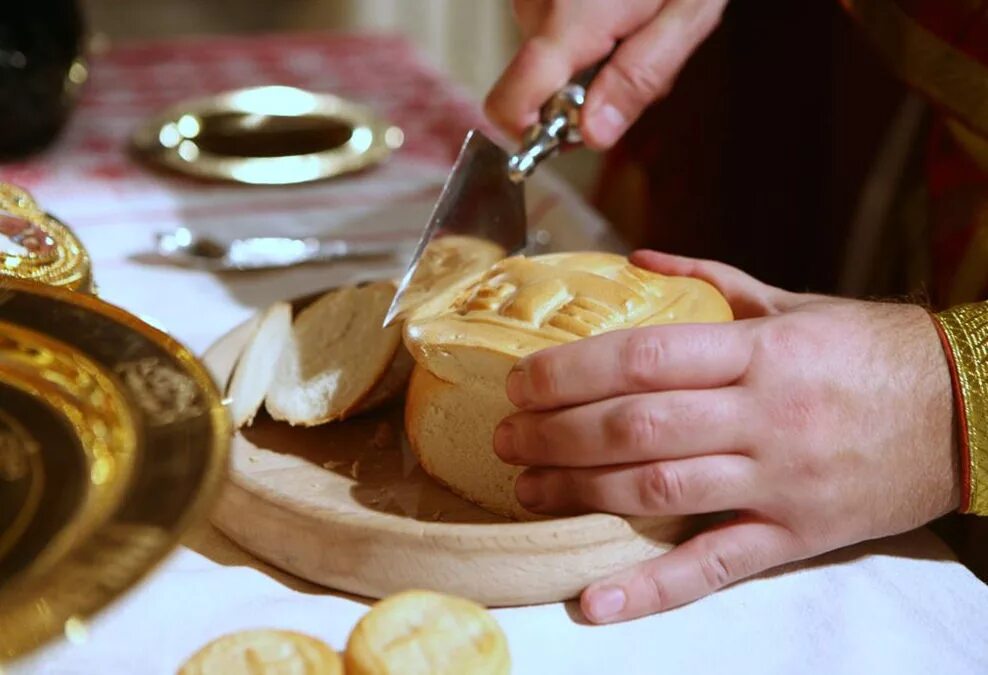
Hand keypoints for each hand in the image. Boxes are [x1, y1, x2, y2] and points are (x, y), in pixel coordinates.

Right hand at [485, 0, 727, 148]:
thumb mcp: (685, 17)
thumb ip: (638, 80)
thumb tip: (593, 137)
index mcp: (572, 22)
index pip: (511, 104)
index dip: (532, 134)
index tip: (572, 131)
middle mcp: (537, 7)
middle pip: (542, 89)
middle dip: (593, 92)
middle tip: (641, 52)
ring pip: (554, 64)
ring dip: (598, 62)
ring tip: (638, 20)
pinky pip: (556, 36)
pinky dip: (591, 37)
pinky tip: (620, 9)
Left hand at [493, 250, 959, 622]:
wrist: (969, 409)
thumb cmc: (870, 350)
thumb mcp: (792, 302)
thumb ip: (710, 278)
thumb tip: (636, 258)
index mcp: (760, 352)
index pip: (644, 358)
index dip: (570, 373)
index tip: (520, 383)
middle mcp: (765, 416)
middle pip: (638, 427)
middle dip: (558, 435)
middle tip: (505, 439)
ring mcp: (779, 481)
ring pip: (662, 492)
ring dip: (582, 494)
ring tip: (527, 489)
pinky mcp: (796, 535)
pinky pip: (715, 567)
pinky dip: (650, 589)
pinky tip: (593, 600)